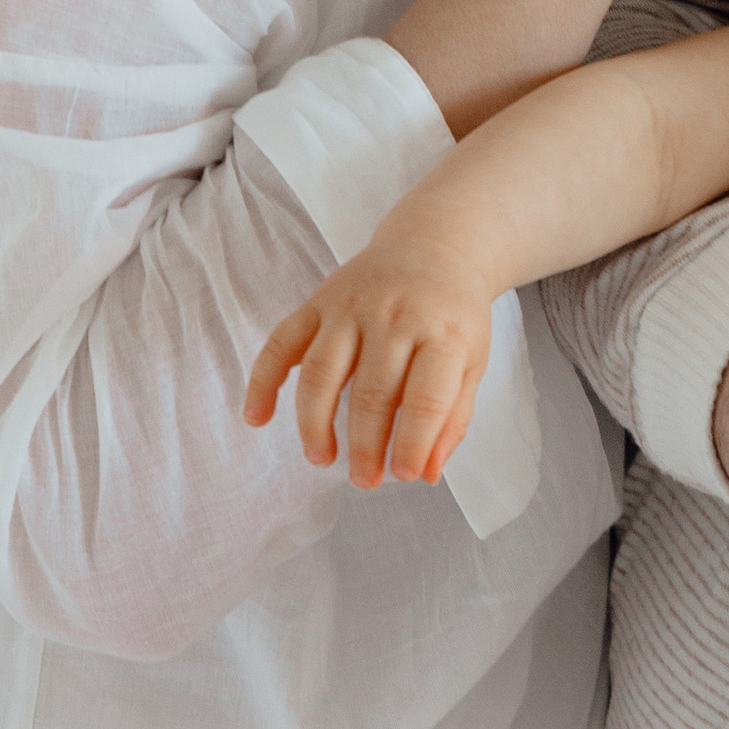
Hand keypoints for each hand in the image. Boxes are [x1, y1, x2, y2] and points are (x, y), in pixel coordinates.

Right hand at [242, 222, 491, 487]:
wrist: (432, 247)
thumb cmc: (453, 316)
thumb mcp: (472, 361)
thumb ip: (452, 418)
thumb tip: (426, 474)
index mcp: (443, 333)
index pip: (426, 397)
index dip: (413, 443)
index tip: (405, 476)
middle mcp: (394, 316)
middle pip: (372, 391)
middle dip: (366, 445)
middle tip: (364, 481)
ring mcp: (351, 306)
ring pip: (322, 372)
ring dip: (315, 423)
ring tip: (321, 459)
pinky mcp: (318, 302)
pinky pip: (281, 342)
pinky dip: (264, 381)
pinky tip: (257, 417)